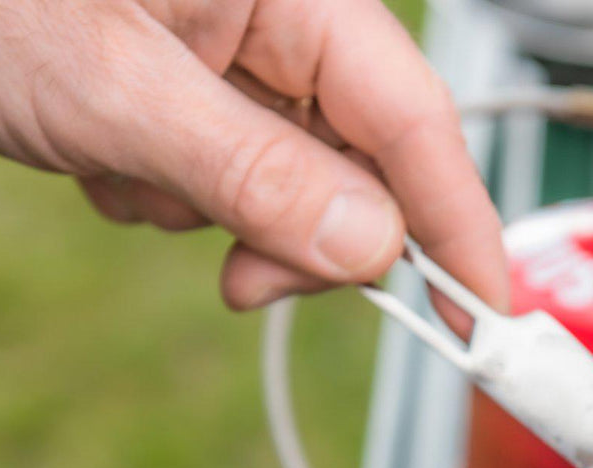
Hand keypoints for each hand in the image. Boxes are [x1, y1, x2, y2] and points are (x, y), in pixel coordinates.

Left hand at [0, 0, 506, 313]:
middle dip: (298, 241)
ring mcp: (240, 67)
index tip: (486, 314)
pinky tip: (106, 159)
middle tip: (239, 285)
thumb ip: (252, 172)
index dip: (455, 222)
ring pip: (288, 194)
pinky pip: (223, 192)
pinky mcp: (199, 103)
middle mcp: (282, 24)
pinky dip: (169, 202)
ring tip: (122, 169)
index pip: (413, 115)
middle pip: (360, 170)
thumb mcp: (118, 94)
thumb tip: (372, 249)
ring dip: (212, 218)